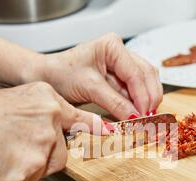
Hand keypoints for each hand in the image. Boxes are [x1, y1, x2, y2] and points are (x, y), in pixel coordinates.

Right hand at [0, 82, 99, 180]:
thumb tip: (56, 132)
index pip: (81, 119)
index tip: (110, 134)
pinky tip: (0, 163)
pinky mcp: (32, 169)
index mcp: (48, 100)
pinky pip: (30, 180)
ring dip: (31, 166)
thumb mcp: (17, 100)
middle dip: (44, 154)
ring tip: (6, 153)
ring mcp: (43, 145)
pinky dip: (16, 177)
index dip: (95, 129)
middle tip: (18, 147)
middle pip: (61, 150)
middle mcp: (51, 120)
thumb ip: (42, 115)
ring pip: (47, 166)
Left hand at [42, 33, 163, 119]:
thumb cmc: (61, 75)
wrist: (45, 78)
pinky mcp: (119, 78)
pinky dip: (139, 103)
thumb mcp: (89, 88)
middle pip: (146, 75)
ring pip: (145, 82)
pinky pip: (135, 90)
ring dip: (147, 101)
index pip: (136, 73)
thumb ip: (115, 102)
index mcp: (113, 46)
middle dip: (149, 98)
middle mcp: (120, 52)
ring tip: (146, 119)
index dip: (143, 96)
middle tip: (149, 119)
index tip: (144, 116)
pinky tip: (139, 114)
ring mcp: (121, 65)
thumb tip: (135, 117)